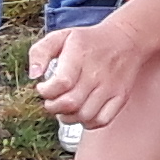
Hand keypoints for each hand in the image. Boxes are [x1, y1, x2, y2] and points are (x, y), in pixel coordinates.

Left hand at [28, 20, 149, 130]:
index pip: (61, 84)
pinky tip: (81, 113)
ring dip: (69, 117)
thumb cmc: (90, 40)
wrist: (126, 38)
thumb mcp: (60, 36)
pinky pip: (102, 120)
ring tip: (65, 107)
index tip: (43, 87)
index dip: (46, 91)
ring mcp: (110, 87)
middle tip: (52, 100)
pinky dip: (88, 123)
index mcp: (80, 56)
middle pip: (71, 103)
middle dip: (53, 106)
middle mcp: (97, 73)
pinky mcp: (120, 97)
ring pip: (85, 115)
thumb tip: (33, 75)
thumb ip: (40, 52)